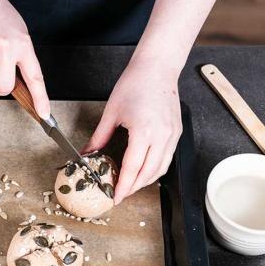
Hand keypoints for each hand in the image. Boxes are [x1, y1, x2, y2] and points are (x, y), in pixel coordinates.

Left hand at [84, 57, 181, 204]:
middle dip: (134, 188)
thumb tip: (87, 154)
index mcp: (144, 131)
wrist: (157, 67)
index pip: (132, 168)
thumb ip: (99, 137)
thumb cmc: (134, 84)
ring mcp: (172, 135)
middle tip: (120, 194)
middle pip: (148, 173)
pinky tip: (144, 171)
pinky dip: (155, 169)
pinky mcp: (176, 132)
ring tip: (130, 185)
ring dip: (145, 181)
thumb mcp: (111, 113)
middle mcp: (162, 135)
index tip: (116, 197)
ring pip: (161, 169)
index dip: (123, 186)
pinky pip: (167, 158)